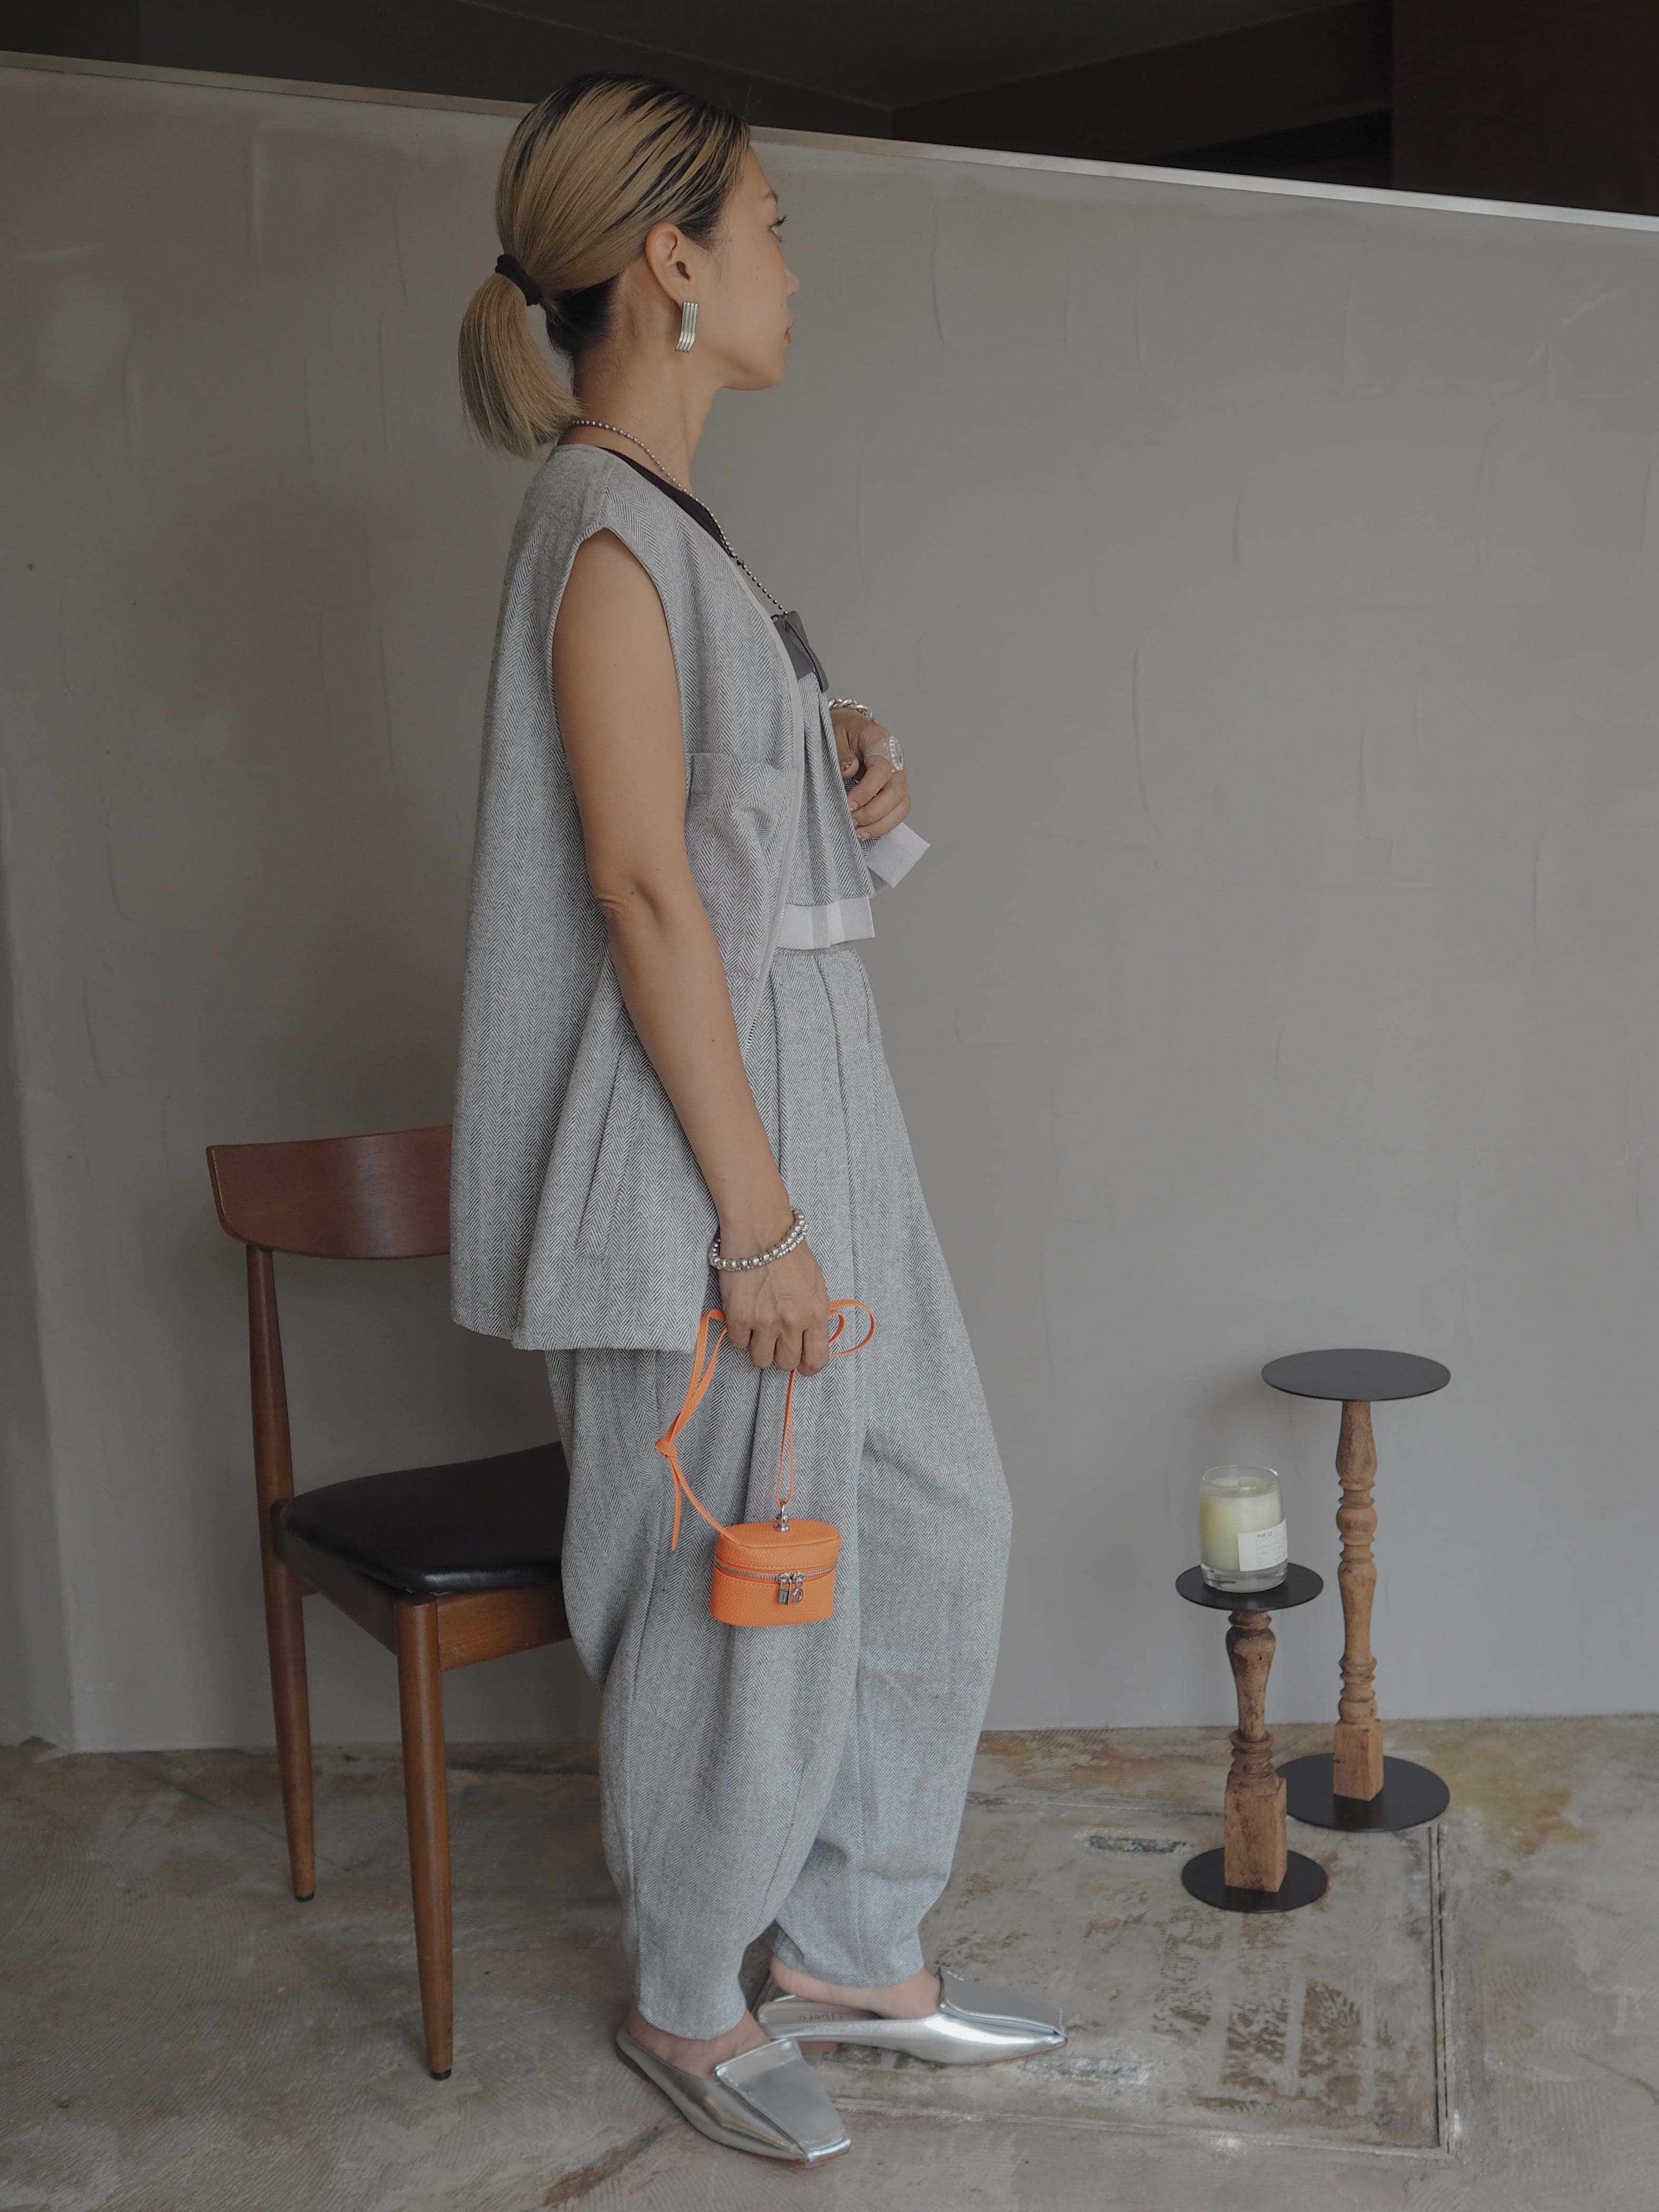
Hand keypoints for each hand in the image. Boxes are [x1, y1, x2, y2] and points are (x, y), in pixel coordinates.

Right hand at [719, 1237, 831, 1372]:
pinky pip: (739, 1344)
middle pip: (786, 1363)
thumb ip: (813, 1314)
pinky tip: (743, 1316)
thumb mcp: (815, 1284)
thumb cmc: (790, 1252)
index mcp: (816, 1313)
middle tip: (775, 1340)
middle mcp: (793, 1322)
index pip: (817, 1359)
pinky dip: (740, 1334)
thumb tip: (808, 1339)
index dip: (808, 1367)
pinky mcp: (739, 1318)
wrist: (760, 1231)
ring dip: (759, 1348)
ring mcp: (765, 1322)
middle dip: (781, 1355)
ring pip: (761, 1360)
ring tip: (757, 1329)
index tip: (801, 1364)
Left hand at [831, 706, 910, 845]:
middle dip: (873, 812)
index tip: (849, 804)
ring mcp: (899, 777)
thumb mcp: (835, 733)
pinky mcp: (897, 790)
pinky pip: (898, 811)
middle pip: (896, 792)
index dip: (866, 790)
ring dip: (881, 824)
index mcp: (881, 742)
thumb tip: (848, 771)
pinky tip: (866, 832)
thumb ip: (842, 752)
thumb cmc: (843, 730)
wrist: (850, 728)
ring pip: (901, 805)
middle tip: (852, 821)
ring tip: (859, 833)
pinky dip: (884, 825)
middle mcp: (896, 761)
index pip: (882, 770)